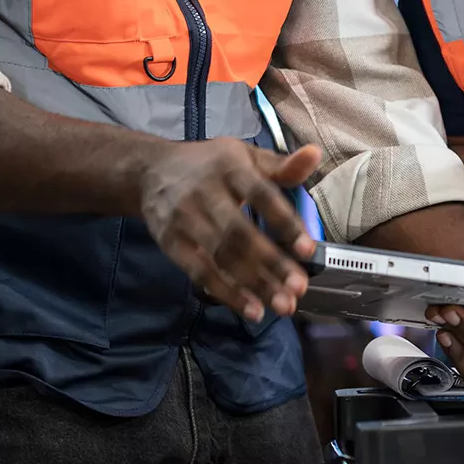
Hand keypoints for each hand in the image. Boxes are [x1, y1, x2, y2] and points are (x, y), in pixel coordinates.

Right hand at [134, 140, 319, 321]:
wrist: (148, 171)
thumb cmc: (209, 164)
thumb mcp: (245, 156)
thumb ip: (281, 164)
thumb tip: (315, 155)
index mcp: (231, 168)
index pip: (261, 196)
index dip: (284, 223)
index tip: (307, 250)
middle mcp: (205, 194)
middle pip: (239, 233)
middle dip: (271, 264)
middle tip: (298, 288)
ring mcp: (184, 220)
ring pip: (221, 257)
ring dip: (254, 284)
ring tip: (283, 305)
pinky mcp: (170, 243)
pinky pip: (198, 271)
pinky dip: (225, 292)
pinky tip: (251, 309)